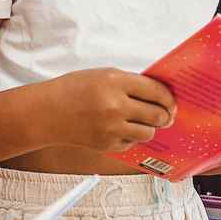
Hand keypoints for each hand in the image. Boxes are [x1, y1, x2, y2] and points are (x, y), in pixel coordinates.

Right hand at [43, 68, 174, 151]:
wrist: (48, 112)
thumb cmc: (74, 89)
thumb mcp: (104, 75)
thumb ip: (131, 83)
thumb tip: (159, 94)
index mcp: (116, 82)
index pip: (156, 91)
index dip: (169, 98)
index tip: (172, 102)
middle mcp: (115, 106)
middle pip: (157, 115)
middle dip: (165, 115)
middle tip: (166, 115)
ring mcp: (111, 128)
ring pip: (148, 132)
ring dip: (150, 127)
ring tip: (143, 121)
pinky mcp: (107, 145)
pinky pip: (132, 143)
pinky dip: (132, 137)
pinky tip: (122, 128)